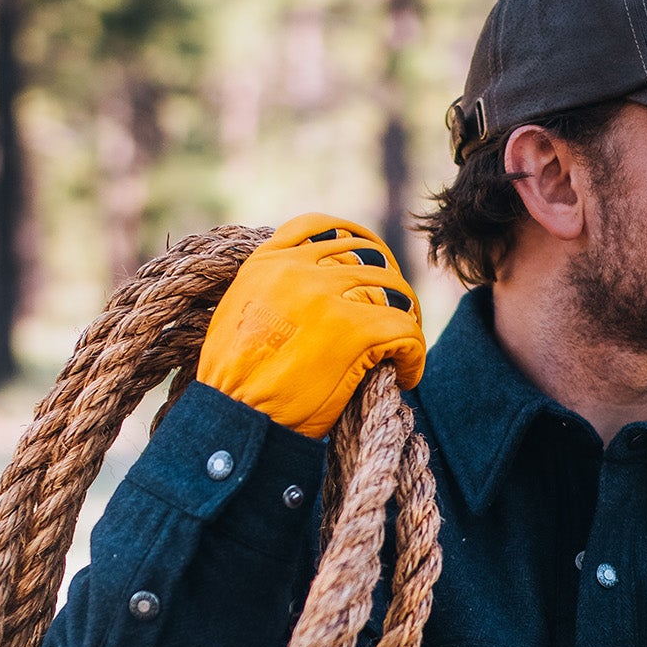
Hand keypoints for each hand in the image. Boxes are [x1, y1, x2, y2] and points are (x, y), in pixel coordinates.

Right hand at [196, 213, 425, 438]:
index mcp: (268, 262)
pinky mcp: (353, 330)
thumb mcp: (240, 314)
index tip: (372, 262)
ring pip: (394, 288)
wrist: (233, 419)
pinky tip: (405, 374)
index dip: (356, 241)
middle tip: (394, 313)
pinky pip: (405, 329)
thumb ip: (273, 290)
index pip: (323, 227)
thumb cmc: (233, 384)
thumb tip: (313, 293)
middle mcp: (299, 270)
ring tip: (402, 345)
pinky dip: (413, 354)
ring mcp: (327, 297)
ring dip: (405, 316)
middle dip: (388, 283)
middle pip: (369, 256)